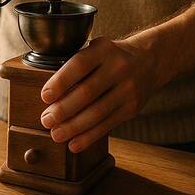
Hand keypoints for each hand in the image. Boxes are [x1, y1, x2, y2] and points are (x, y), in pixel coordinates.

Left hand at [39, 37, 161, 152]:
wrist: (149, 61)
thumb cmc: (110, 57)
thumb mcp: (96, 49)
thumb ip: (76, 64)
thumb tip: (49, 95)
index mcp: (103, 50)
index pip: (79, 65)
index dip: (60, 82)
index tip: (45, 97)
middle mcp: (118, 68)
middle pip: (87, 92)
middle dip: (63, 110)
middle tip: (46, 120)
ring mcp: (128, 89)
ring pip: (97, 113)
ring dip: (73, 127)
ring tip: (56, 134)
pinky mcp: (132, 107)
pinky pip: (107, 125)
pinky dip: (89, 137)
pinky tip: (74, 144)